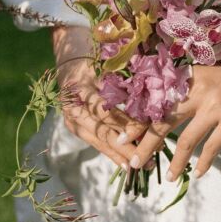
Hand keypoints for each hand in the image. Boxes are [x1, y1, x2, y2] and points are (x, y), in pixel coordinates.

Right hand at [52, 25, 145, 169]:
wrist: (69, 57)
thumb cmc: (93, 56)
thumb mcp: (108, 66)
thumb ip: (124, 84)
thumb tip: (151, 101)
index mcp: (80, 92)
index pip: (108, 114)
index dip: (129, 125)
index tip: (150, 133)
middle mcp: (73, 110)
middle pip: (104, 133)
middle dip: (128, 148)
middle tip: (150, 160)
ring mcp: (73, 121)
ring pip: (100, 143)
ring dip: (122, 155)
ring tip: (143, 165)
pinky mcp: (76, 127)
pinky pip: (96, 143)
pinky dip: (112, 153)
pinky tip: (126, 165)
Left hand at [118, 43, 220, 181]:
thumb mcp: (219, 77)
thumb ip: (197, 90)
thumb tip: (174, 109)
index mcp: (193, 76)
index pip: (157, 98)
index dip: (137, 117)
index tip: (121, 133)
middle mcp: (200, 88)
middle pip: (162, 119)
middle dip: (144, 143)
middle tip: (130, 161)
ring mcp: (217, 105)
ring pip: (184, 139)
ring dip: (174, 163)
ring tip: (167, 178)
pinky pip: (212, 147)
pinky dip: (202, 163)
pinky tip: (198, 175)